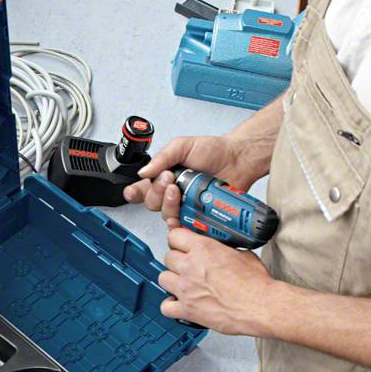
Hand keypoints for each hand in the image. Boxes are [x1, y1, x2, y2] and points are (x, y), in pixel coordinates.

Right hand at [123, 135, 254, 226]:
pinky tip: (182, 211)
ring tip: (177, 190)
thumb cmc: (214, 150)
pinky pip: (185, 226)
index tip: (133, 192)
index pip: (143, 189)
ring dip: (168, 204)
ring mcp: (186, 206)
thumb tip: (143, 172)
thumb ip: (162, 157)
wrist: (238, 159)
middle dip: (156, 192)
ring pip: (166, 215)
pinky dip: (181, 222)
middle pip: (152, 203)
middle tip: (168, 178)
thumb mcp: (183, 146)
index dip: (134, 193)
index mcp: (165, 177)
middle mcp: (173, 193)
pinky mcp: (198, 216)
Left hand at [158, 227, 277, 335]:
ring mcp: (186, 289)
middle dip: (176, 261)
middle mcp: (191, 267)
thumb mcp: (244, 254)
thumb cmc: (256, 285)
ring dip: (172, 280)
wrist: (261, 307)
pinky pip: (165, 306)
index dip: (179, 240)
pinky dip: (170, 306)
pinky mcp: (187, 309)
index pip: (175, 236)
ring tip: (183, 284)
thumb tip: (226, 251)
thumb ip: (227, 251)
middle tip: (187, 266)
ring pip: (162, 278)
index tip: (182, 245)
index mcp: (204, 249)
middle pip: (168, 257)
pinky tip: (180, 303)